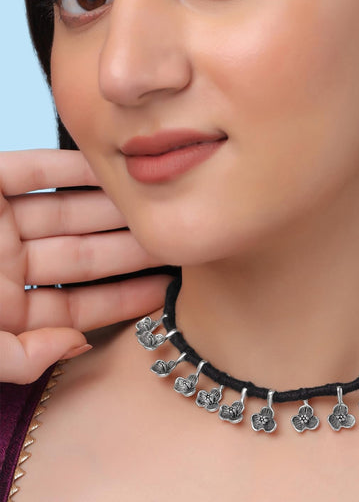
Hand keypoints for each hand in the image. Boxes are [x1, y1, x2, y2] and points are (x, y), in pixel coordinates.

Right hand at [0, 149, 171, 384]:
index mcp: (5, 308)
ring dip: (110, 206)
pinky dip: (67, 167)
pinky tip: (108, 169)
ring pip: (66, 213)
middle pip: (82, 254)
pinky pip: (32, 172)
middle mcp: (4, 265)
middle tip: (177, 236)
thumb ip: (19, 357)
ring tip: (157, 202)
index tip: (170, 289)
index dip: (124, 298)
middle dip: (129, 246)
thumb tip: (77, 345)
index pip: (78, 305)